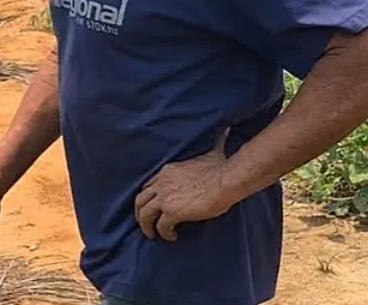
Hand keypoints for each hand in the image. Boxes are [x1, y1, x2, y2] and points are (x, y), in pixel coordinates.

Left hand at [134, 127, 236, 241]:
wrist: (225, 180)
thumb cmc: (221, 167)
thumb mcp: (213, 151)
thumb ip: (215, 142)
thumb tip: (227, 129)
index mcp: (167, 171)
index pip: (149, 185)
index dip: (148, 196)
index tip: (152, 205)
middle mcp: (161, 183)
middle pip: (140, 200)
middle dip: (140, 212)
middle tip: (145, 223)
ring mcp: (165, 198)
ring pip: (144, 214)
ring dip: (146, 226)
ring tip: (152, 234)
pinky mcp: (172, 212)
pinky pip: (161, 226)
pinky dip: (163, 233)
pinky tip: (171, 237)